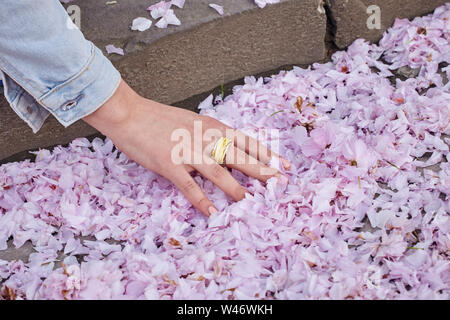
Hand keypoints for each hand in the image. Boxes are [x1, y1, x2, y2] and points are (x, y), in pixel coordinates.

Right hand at [84, 80, 289, 216]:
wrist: (130, 113)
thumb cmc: (160, 118)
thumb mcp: (193, 121)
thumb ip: (211, 134)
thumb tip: (228, 149)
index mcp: (213, 126)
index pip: (247, 141)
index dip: (267, 154)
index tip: (285, 165)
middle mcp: (206, 138)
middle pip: (240, 157)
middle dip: (263, 171)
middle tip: (282, 184)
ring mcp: (188, 152)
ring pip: (218, 173)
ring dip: (236, 189)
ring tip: (252, 203)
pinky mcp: (170, 164)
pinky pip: (189, 186)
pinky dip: (201, 200)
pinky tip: (212, 213)